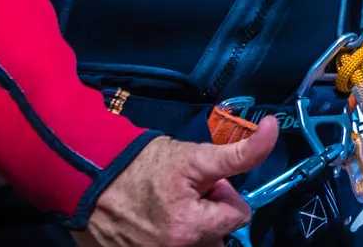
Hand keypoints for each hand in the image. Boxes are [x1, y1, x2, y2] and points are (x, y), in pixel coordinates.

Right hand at [72, 115, 277, 246]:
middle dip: (209, 214)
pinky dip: (169, 236)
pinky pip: (172, 246)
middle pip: (218, 235)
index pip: (238, 216)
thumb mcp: (194, 155)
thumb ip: (238, 154)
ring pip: (197, 244)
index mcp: (191, 228)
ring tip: (169, 206)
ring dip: (192, 227)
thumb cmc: (143, 164)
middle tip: (186, 193)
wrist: (88, 177)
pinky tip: (154, 220)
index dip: (224, 194)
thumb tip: (274, 128)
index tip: (207, 183)